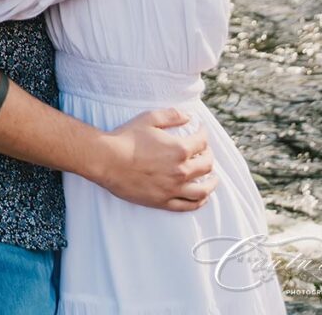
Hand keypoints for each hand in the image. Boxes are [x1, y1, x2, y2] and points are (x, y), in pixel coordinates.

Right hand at [92, 108, 217, 210]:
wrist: (108, 160)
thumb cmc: (127, 138)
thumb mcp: (150, 118)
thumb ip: (172, 115)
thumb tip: (189, 116)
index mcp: (179, 149)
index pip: (202, 141)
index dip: (204, 133)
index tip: (201, 129)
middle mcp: (180, 170)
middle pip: (207, 165)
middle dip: (209, 155)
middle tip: (206, 151)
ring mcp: (173, 189)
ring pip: (202, 190)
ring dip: (211, 183)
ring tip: (213, 178)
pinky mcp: (163, 201)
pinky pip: (188, 205)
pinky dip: (199, 202)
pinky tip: (202, 198)